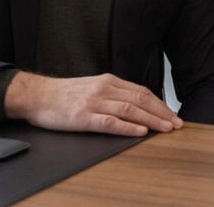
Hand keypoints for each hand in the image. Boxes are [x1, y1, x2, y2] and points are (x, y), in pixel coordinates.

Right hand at [3, 72, 182, 135]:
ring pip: (129, 110)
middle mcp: (104, 89)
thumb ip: (112, 94)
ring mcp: (94, 103)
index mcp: (108, 81)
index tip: (172, 114)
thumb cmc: (64, 94)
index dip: (159, 103)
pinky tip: (139, 132)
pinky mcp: (83, 117)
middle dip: (161, 112)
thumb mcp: (92, 87)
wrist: (37, 95)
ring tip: (165, 128)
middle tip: (176, 123)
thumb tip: (136, 106)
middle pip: (140, 99)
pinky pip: (109, 122)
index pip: (141, 91)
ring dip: (151, 120)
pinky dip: (127, 127)